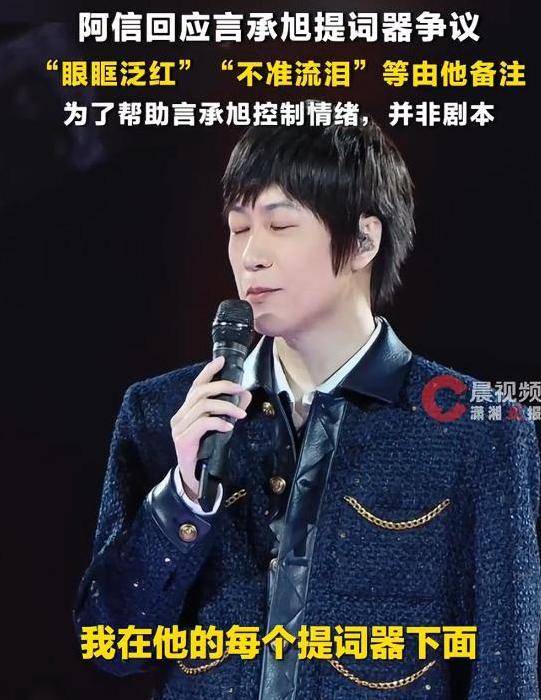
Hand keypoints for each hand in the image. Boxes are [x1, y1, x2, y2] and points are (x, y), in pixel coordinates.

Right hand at [170, 355, 251, 501]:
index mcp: (187, 411)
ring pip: (203, 406)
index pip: (196, 385)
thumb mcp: (221, 428)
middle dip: (223, 387)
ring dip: (226, 406)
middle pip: (200, 391)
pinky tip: (229, 427)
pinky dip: (219, 422)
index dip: (208, 371)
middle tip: (241, 390)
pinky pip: (203, 423)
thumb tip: (246, 395)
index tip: (222, 361)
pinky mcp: (183, 440)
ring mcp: (179, 428)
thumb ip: (230, 411)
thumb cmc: (207, 453)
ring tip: (240, 414)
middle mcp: (180, 416)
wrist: (196, 480)